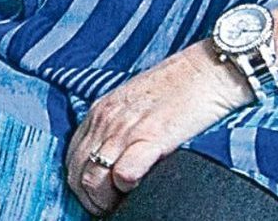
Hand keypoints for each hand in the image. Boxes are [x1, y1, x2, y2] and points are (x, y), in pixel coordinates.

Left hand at [64, 44, 251, 214]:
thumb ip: (118, 128)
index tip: (97, 198)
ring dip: (105, 201)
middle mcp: (105, 120)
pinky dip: (126, 188)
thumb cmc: (176, 90)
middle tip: (110, 208)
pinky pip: (123, 173)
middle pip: (77, 173)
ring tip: (123, 206)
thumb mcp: (133, 106)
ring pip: (93, 178)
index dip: (81, 184)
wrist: (205, 71)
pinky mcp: (151, 137)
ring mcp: (125, 129)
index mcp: (99, 112)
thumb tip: (112, 161)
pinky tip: (139, 188)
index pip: (71, 158)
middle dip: (90, 199)